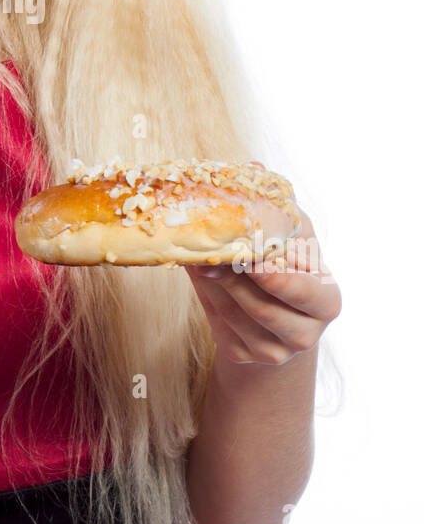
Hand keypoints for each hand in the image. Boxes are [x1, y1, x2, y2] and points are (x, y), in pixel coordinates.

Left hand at [184, 208, 340, 365]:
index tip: (252, 259)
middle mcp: (306, 334)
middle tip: (211, 254)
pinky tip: (200, 275)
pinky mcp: (244, 355)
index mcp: (327, 301)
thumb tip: (254, 168)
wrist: (276, 312)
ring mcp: (274, 351)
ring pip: (234, 314)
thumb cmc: (289, 264)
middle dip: (234, 278)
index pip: (304, 291)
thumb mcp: (293, 236)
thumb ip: (279, 208)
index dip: (277, 276)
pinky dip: (205, 296)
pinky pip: (218, 323)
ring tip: (197, 257)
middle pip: (263, 307)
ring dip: (212, 283)